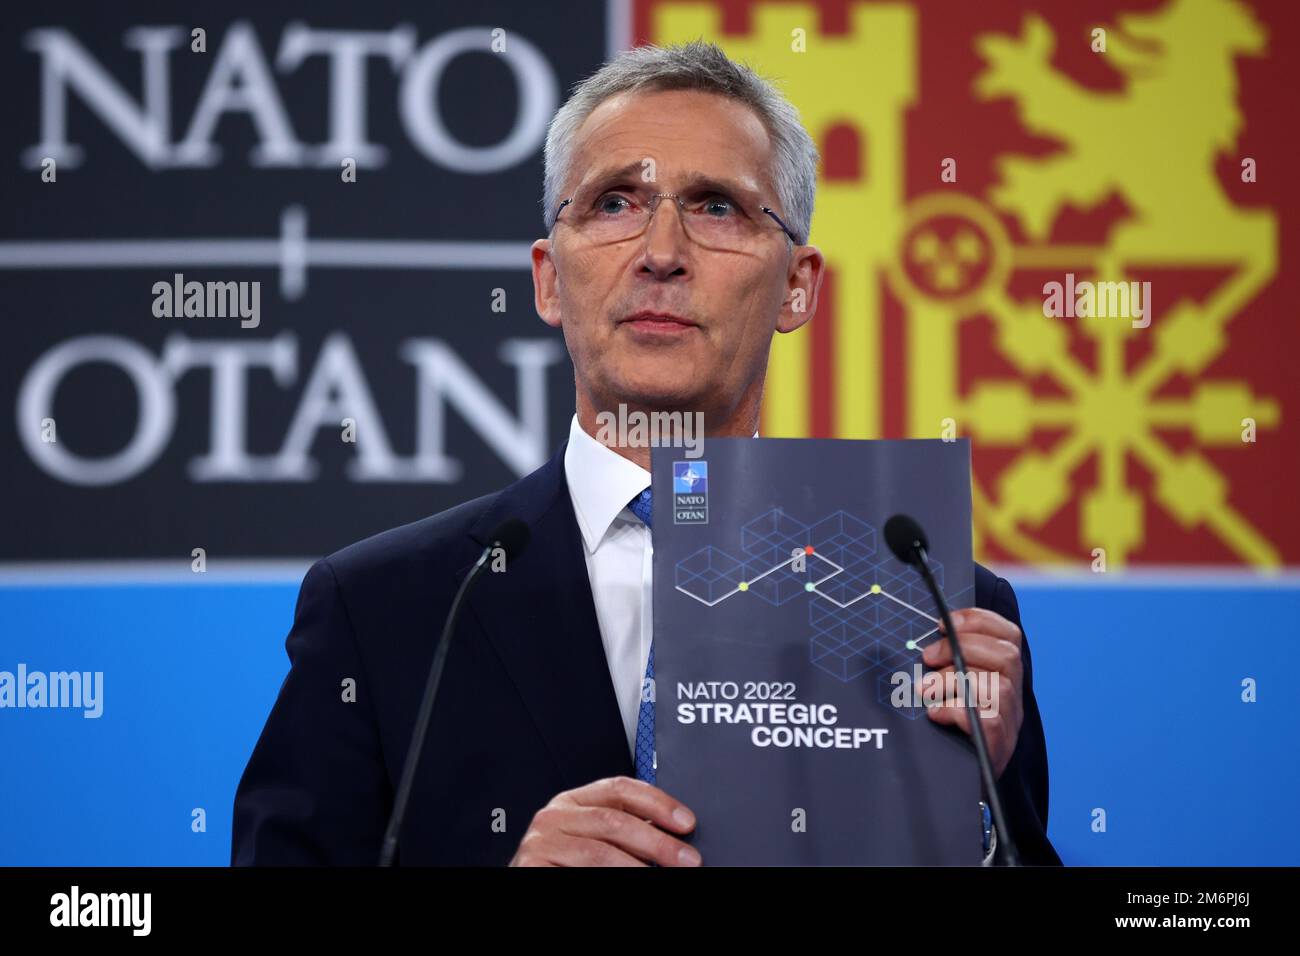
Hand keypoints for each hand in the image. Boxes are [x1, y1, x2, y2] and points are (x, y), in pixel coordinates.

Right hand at [509, 776, 700, 866]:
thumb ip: (624, 833)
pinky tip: (632, 884)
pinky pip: (583, 873)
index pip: (619, 788)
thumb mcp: (595, 840)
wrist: (533, 879)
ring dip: (639, 868)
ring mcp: (541, 842)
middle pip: (615, 820)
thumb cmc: (567, 866)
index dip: (657, 802)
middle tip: (688, 859)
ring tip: (663, 878)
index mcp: (573, 801)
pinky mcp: (533, 866)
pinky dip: (613, 880)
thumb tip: (674, 837)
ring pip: (601, 852)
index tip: (686, 822)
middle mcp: (554, 816)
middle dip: (658, 842)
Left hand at [919, 607, 1023, 777]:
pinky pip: (988, 721)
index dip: (979, 621)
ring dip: (953, 680)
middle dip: (963, 647)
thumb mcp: (945, 693)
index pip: (1009, 637)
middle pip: (1008, 656)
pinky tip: (935, 713)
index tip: (943, 623)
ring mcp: (1009, 726)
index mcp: (1002, 679)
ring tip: (925, 690)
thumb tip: (922, 643)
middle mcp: (1012, 700)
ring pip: (998, 687)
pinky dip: (957, 711)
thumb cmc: (944, 735)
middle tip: (927, 657)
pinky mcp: (998, 750)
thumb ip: (943, 667)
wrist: (952, 791)